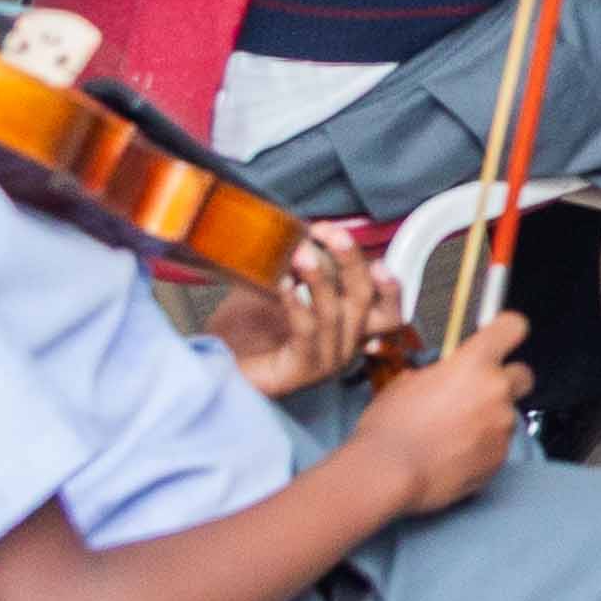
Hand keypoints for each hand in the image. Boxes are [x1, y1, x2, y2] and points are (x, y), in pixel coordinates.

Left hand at [220, 220, 393, 395]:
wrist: (212, 364)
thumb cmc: (244, 329)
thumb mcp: (275, 284)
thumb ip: (297, 263)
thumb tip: (303, 229)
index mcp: (347, 324)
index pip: (388, 305)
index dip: (382, 273)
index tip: (346, 237)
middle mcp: (344, 344)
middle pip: (365, 300)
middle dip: (350, 260)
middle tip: (326, 232)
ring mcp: (325, 361)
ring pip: (337, 313)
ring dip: (320, 278)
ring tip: (299, 252)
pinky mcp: (300, 371)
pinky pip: (307, 331)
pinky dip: (297, 303)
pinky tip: (282, 282)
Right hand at [349, 321, 525, 520]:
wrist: (390, 473)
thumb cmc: (391, 427)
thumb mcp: (406, 382)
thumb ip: (437, 373)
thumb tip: (442, 378)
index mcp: (474, 362)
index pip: (513, 327)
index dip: (506, 329)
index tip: (500, 335)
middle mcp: (496, 390)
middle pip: (522, 374)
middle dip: (504, 380)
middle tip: (477, 392)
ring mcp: (502, 425)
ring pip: (507, 413)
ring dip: (489, 417)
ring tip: (454, 432)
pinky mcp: (500, 457)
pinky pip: (499, 444)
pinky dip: (483, 446)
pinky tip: (455, 453)